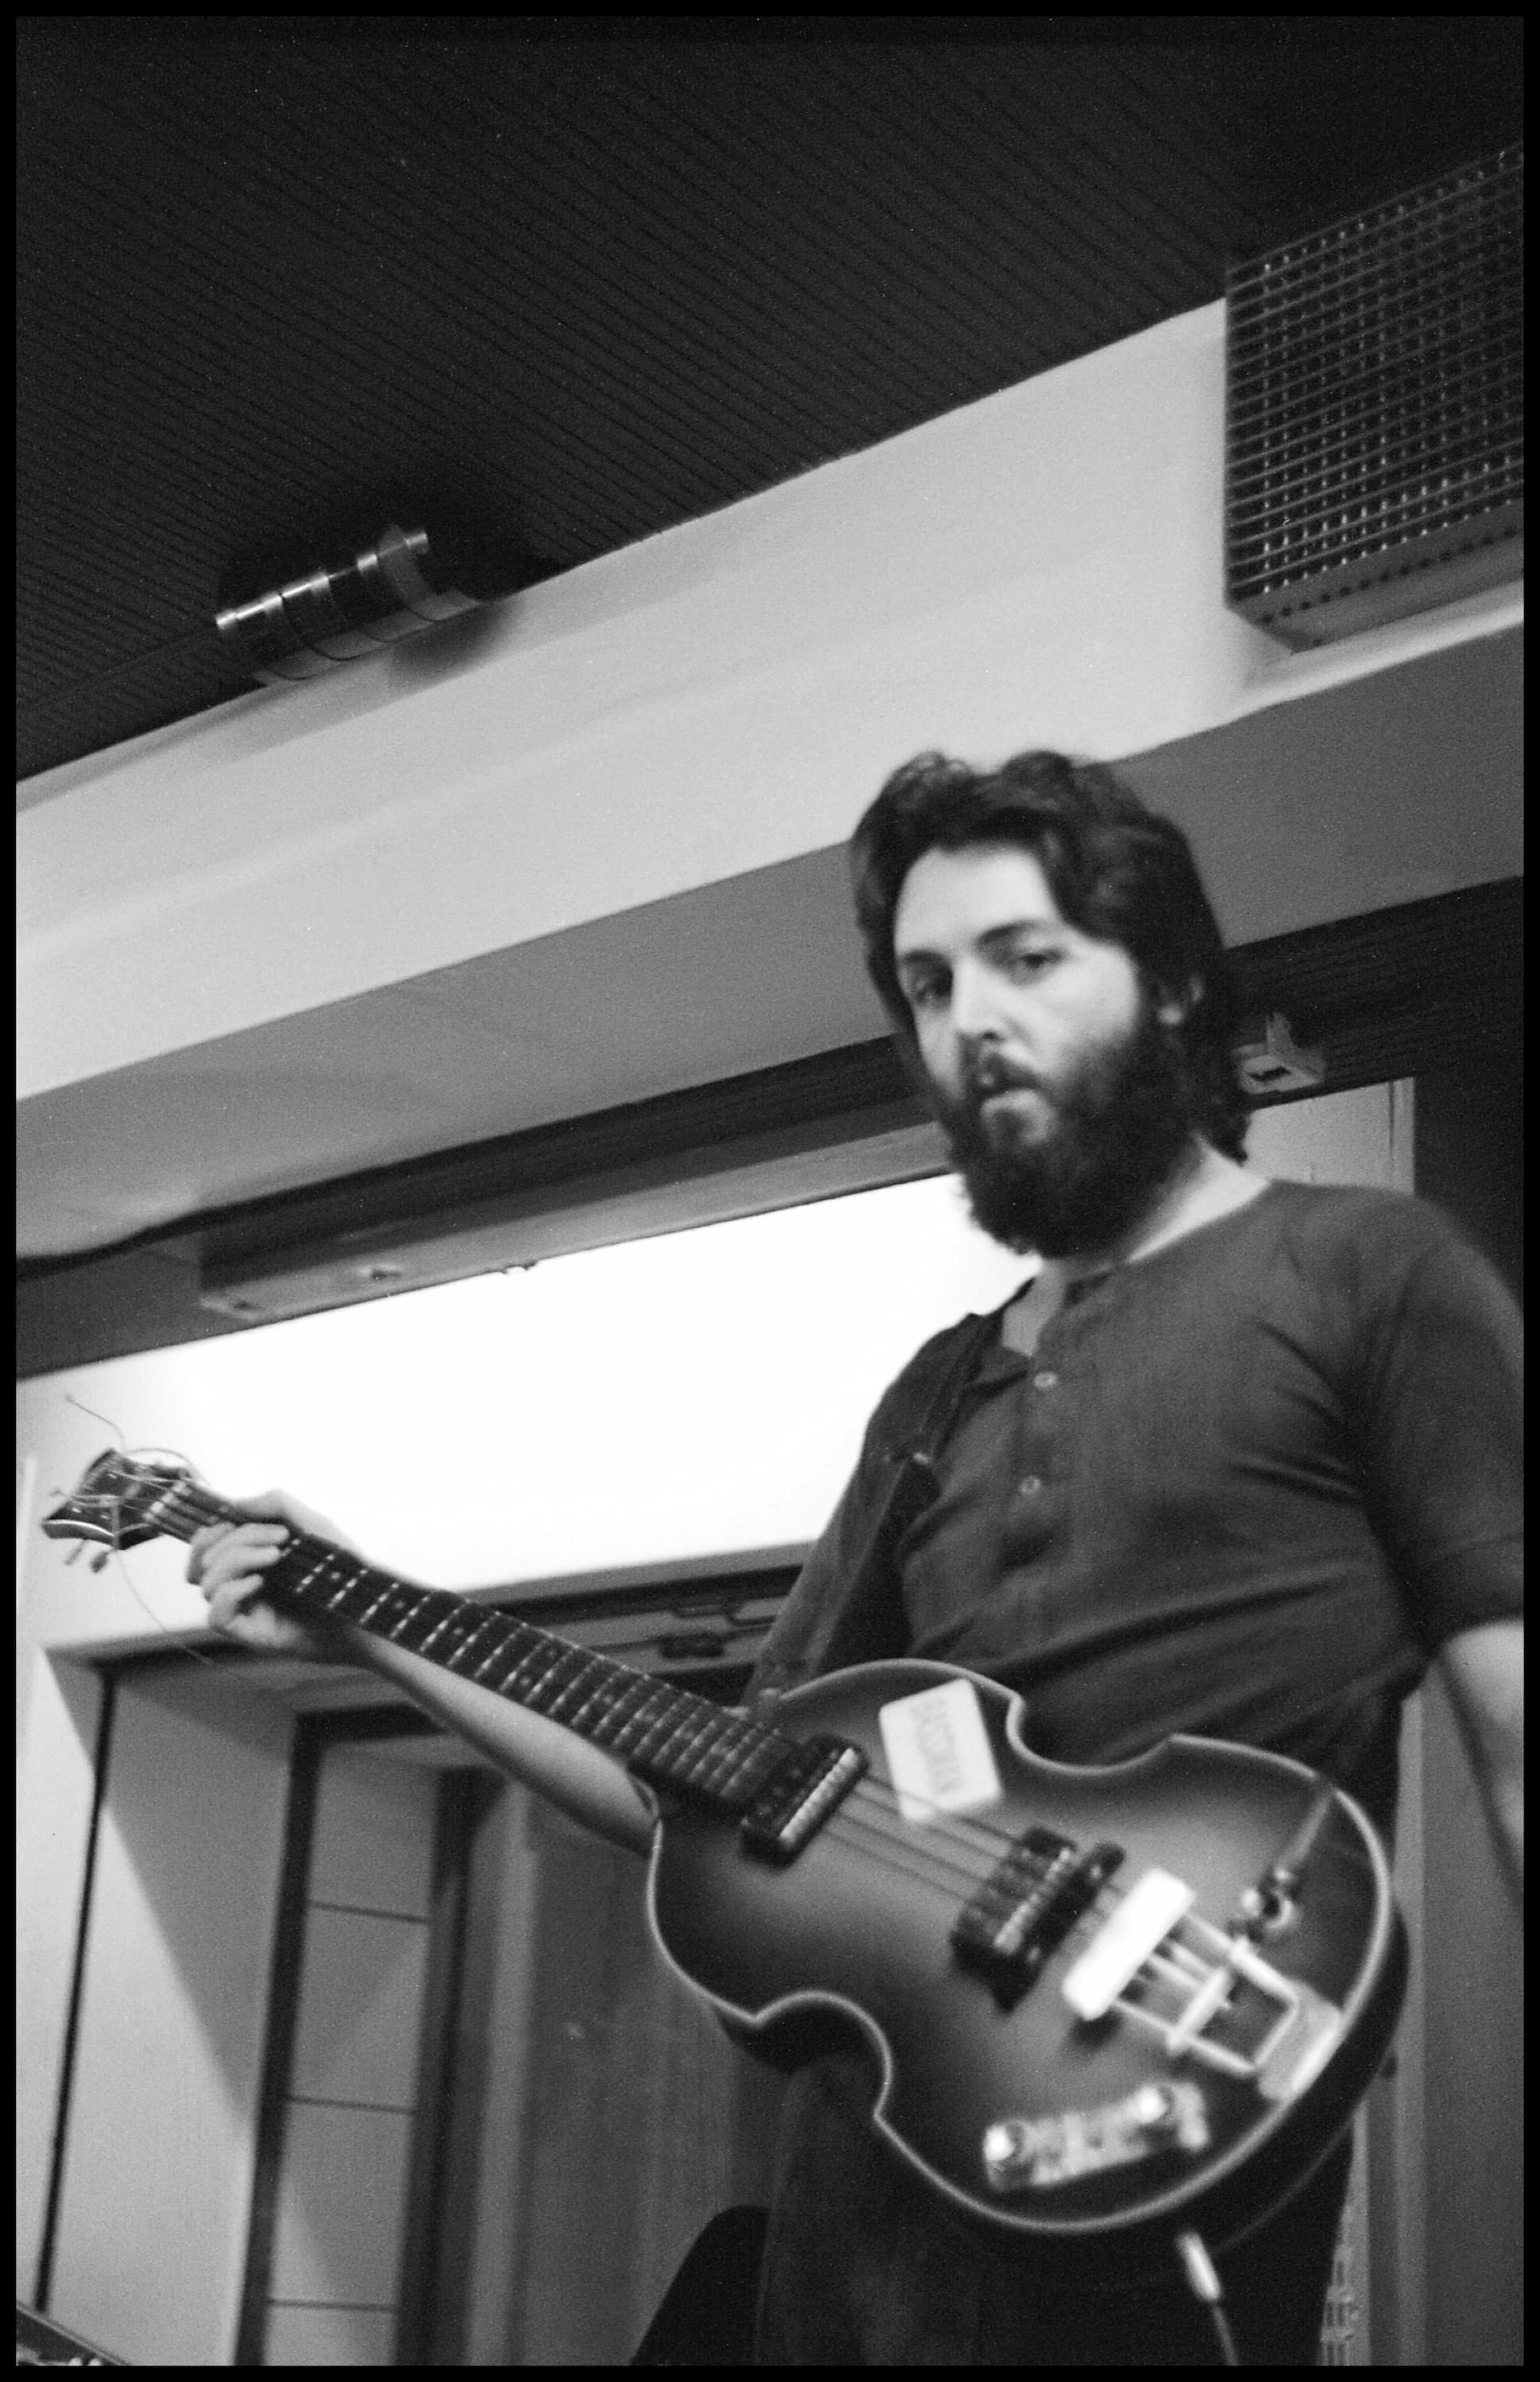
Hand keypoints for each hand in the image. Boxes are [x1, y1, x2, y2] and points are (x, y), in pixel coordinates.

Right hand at [187, 1487, 357, 1660]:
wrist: (365, 1610)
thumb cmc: (342, 1571)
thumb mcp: (314, 1526)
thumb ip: (278, 1505)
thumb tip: (237, 1503)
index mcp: (251, 1561)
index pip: (205, 1548)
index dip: (209, 1532)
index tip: (233, 1518)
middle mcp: (242, 1584)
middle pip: (204, 1561)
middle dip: (236, 1540)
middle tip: (279, 1538)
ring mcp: (246, 1609)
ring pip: (206, 1584)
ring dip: (235, 1560)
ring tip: (275, 1556)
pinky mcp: (251, 1632)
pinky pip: (216, 1615)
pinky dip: (231, 1592)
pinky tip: (259, 1583)